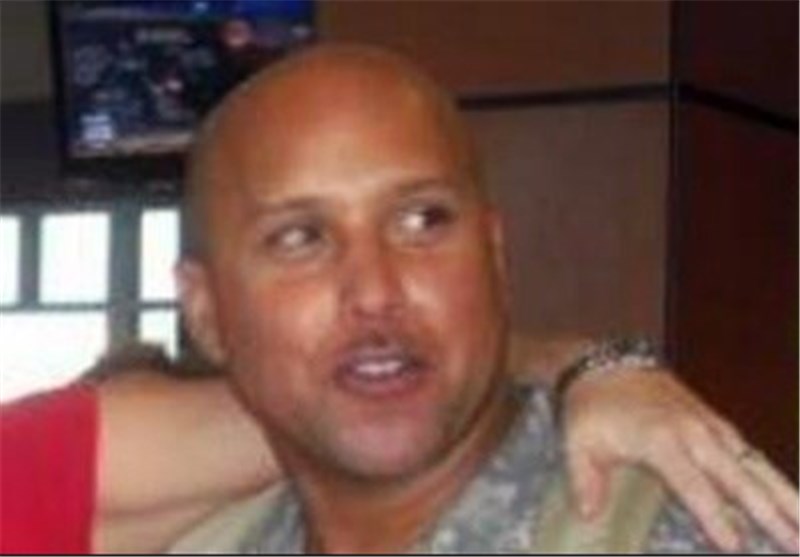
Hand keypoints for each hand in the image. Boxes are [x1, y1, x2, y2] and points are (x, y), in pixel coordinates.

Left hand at [561, 368, 798, 552]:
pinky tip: (792, 500)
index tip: (734, 546)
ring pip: (754, 464)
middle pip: (738, 477)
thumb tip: (588, 514)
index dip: (714, 515)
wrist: (603, 365)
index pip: (693, 484)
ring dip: (785, 495)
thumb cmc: (592, 408)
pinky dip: (773, 476)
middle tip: (797, 545)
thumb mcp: (578, 442)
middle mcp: (694, 432)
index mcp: (660, 439)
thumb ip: (585, 480)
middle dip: (770, 512)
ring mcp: (709, 426)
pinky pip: (750, 453)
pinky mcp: (715, 423)